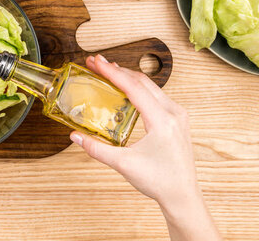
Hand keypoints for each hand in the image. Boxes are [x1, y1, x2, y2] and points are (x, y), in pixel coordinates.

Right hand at [69, 54, 197, 206]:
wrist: (183, 196)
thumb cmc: (160, 182)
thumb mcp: (124, 164)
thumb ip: (97, 149)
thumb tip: (76, 137)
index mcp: (162, 121)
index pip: (133, 87)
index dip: (112, 72)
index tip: (97, 62)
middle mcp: (174, 113)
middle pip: (142, 81)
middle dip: (117, 69)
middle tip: (97, 62)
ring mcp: (178, 115)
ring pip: (150, 85)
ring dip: (128, 76)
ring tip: (108, 71)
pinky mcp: (178, 119)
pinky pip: (156, 94)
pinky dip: (138, 87)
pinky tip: (126, 89)